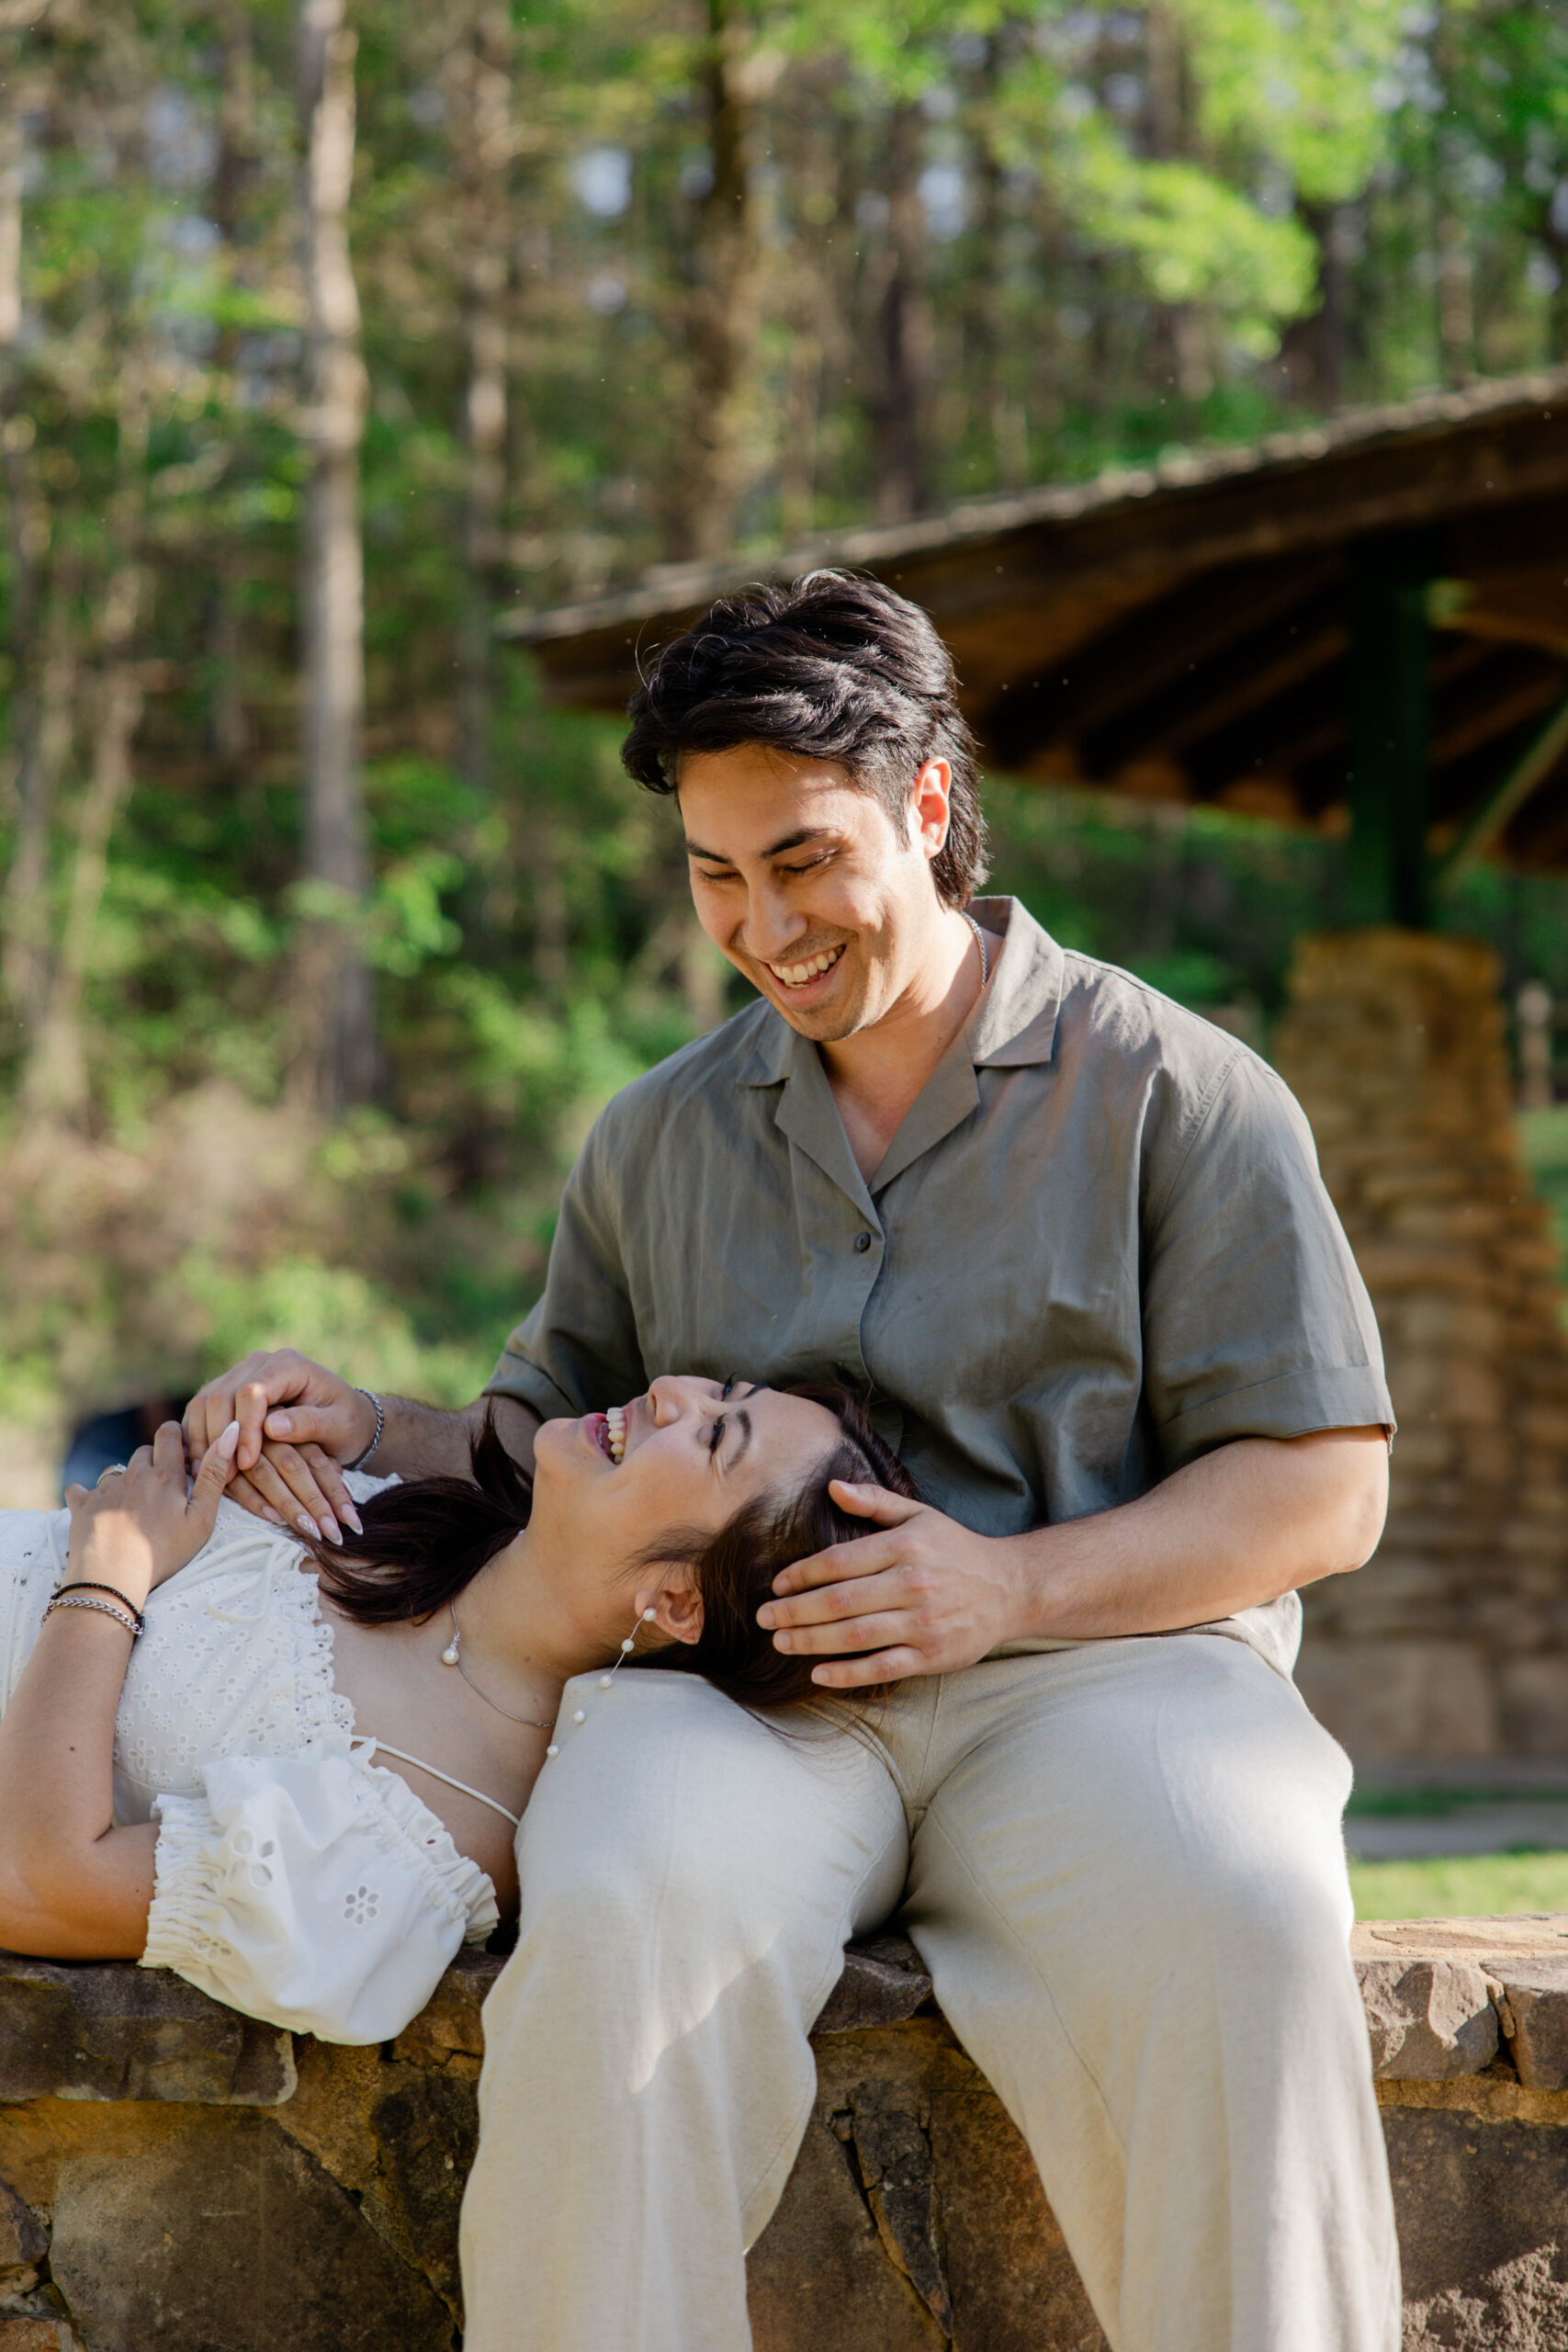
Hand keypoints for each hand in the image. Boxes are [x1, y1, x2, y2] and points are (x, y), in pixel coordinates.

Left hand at [64, 1421, 239, 1605]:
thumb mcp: (201, 1519)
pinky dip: (89, 1496)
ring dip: (124, 1480)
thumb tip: (231, 1432)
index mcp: (165, 1475)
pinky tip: (96, 1509)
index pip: (169, 1435)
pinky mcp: (83, 1505)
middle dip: (152, 1461)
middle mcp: (134, 1474)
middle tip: (161, 1486)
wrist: (113, 1578)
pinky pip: (81, 1489)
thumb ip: (215, 1475)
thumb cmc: (164, 1552)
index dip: (174, 1434)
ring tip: (131, 1505)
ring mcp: (105, 1489)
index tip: (179, 1447)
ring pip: (116, 1471)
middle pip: (142, 1452)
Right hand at [183, 1351, 371, 1539]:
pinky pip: (201, 1412)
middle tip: (226, 1475)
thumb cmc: (346, 1423)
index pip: (252, 1392)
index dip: (246, 1428)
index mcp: (289, 1365)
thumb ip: (309, 1423)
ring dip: (204, 1440)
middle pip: (221, 1395)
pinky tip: (205, 1466)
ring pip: (204, 1403)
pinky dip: (199, 1438)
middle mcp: (259, 1364)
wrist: (344, 1418)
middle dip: (220, 1438)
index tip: (248, 1462)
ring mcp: (240, 1375)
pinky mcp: (228, 1392)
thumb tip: (271, 1427)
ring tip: (213, 1475)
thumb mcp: (338, 1426)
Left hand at [757, 1485, 1022, 1688]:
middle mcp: (913, 1584)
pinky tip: (818, 1672)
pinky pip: (882, 1667)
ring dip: (811, 1641)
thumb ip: (874, 1502)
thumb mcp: (919, 1515)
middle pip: (840, 1600)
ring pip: (855, 1635)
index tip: (778, 1584)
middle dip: (795, 1610)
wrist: (1011, 1588)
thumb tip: (831, 1488)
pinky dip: (847, 1673)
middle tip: (764, 1616)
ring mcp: (924, 1622)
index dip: (803, 1573)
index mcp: (906, 1546)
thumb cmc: (956, 1549)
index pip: (840, 1561)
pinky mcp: (933, 1655)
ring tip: (781, 1642)